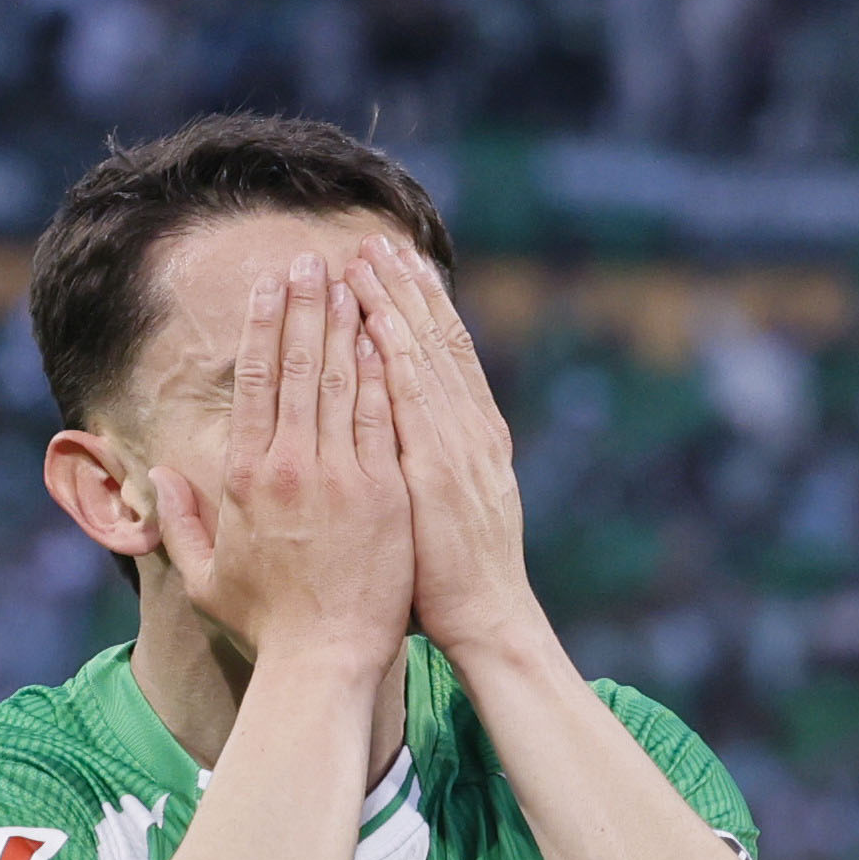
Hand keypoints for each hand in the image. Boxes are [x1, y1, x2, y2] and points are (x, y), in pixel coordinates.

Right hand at [146, 257, 414, 671]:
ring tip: (350, 278)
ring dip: (344, 323)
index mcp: (243, 478)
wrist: (324, 661)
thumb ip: (179, 524)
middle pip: (296, 366)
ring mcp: (338, 475)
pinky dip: (382, 371)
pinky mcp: (384, 491)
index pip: (253, 383)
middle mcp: (287, 465)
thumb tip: (164, 476)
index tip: (272, 286)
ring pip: (340, 380)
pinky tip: (385, 334)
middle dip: (304, 305)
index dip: (263, 327)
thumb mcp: (204, 579)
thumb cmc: (267, 626)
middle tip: (310, 258)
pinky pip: (382, 416)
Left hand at [346, 238, 540, 668]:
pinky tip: (374, 320)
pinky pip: (412, 401)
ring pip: (423, 358)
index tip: (397, 264)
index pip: (444, 355)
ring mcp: (457, 447)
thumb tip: (407, 430)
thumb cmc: (455, 576)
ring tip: (369, 259)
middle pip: (435, 342)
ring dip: (395, 305)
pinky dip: (396, 357)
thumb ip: (429, 459)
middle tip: (378, 241)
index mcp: (472, 437)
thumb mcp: (449, 505)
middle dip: (405, 288)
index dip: (421, 306)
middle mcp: (469, 430)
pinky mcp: (439, 470)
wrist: (489, 619)